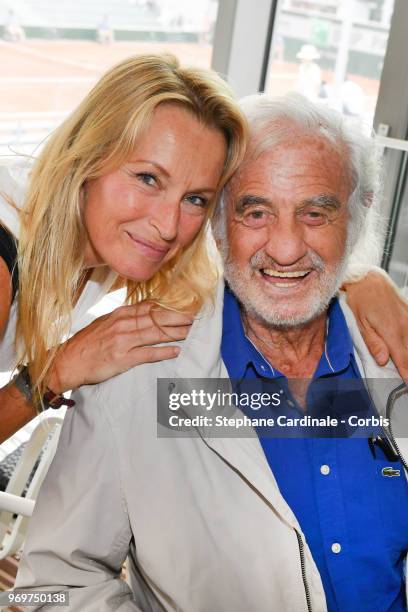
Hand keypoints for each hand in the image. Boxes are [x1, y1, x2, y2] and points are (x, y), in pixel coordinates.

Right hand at [48, 302, 192, 392]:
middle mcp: (123, 324)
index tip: (184, 305)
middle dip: (177, 317)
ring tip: (190, 332)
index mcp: (120, 314)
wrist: (68, 361)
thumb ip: (125, 317)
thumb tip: (145, 312)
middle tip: (194, 317)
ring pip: (155, 334)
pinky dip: (162, 352)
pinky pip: (147, 354)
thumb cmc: (87, 343)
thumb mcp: (105, 323)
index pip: (149, 307)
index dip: (168, 306)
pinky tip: (175, 351)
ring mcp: (123, 341)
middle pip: (156, 318)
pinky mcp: (122, 358)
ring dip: (175, 333)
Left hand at [344, 270, 407, 379]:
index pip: (403, 359)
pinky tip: (406, 349)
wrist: (368, 276)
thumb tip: (383, 361)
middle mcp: (404, 325)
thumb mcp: (359, 321)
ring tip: (406, 369)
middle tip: (406, 383)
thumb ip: (372, 342)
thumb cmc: (359, 299)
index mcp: (391, 331)